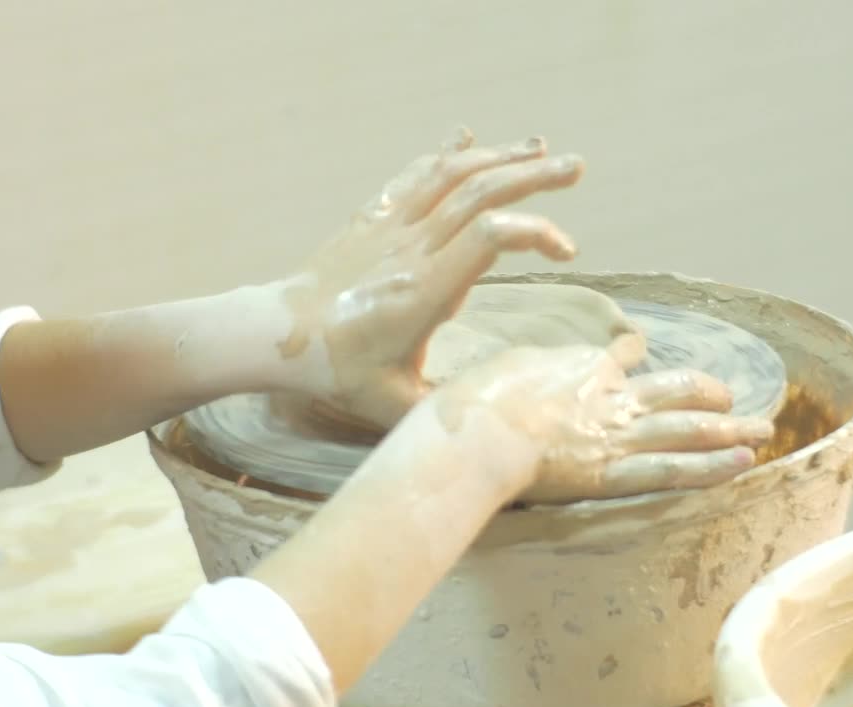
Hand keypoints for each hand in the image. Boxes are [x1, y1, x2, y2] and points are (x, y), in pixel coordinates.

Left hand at [268, 127, 583, 436]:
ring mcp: (391, 227)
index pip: (490, 236)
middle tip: (578, 167)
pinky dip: (446, 153)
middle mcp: (411, 248)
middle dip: (534, 175)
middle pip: (480, 191)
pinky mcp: (373, 218)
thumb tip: (500, 422)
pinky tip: (467, 138)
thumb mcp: (394, 405)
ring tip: (539, 146)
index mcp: (423, 290)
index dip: (536, 232)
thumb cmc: (336, 372)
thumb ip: (447, 410)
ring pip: (450, 174)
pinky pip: (414, 175)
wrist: (274, 335)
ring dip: (499, 157)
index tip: (566, 252)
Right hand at [431, 339, 774, 502]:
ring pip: (688, 429)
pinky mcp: (617, 472)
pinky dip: (712, 466)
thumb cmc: (474, 401)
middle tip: (731, 397)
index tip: (640, 350)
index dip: (632, 354)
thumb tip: (512, 373)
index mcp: (580, 365)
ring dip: (730, 429)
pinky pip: (674, 469)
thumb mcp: (498, 367)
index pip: (617, 355)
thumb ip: (518, 371)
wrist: (480, 432)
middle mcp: (610, 395)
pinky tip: (745, 462)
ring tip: (762, 430)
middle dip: (705, 392)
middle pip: (672, 389)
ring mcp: (619, 434)